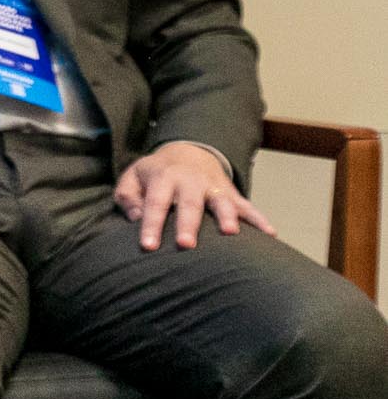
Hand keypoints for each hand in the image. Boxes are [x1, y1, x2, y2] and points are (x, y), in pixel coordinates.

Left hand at [114, 142, 273, 250]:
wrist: (188, 151)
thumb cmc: (155, 174)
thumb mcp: (133, 178)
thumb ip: (128, 197)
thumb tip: (135, 217)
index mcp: (163, 178)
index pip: (155, 202)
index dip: (151, 224)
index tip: (148, 246)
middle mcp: (190, 181)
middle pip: (189, 203)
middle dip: (188, 224)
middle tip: (186, 245)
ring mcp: (214, 187)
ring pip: (221, 202)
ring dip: (227, 216)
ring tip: (230, 234)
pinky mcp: (231, 194)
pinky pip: (248, 206)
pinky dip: (260, 219)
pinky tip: (271, 235)